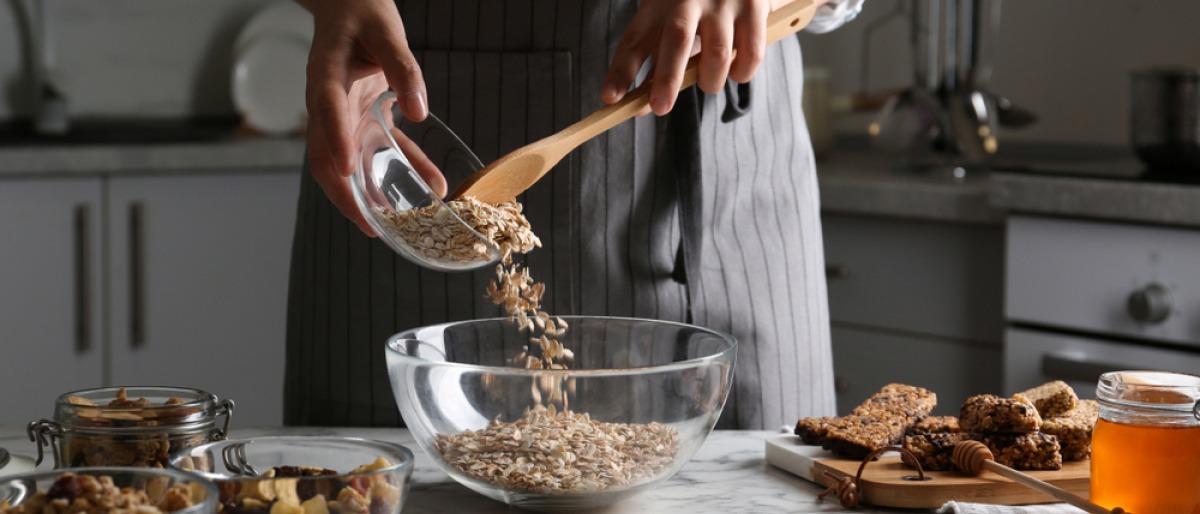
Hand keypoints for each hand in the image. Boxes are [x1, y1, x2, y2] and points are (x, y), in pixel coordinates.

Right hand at [299, 0, 444, 235]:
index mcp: (325, 76)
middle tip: (368, 225)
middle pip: (327, 156)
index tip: (347, 170)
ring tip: (394, 224)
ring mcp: (344, 115)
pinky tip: (429, 183)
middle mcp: (328, 103)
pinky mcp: (363, 119)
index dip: (336, 142)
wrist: (350, 6)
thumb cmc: (362, 13)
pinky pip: (382, 149)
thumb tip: (419, 110)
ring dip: (372, 192)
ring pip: (353, 163)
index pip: (326, 112)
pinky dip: (403, 167)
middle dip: (345, 193)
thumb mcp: (386, 31)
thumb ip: (403, 67)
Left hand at [600, 0, 780, 114]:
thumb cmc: (699, 9)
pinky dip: (743, 73)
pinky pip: (750, 53)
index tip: (610, 99)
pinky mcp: (754, 4)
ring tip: (710, 84)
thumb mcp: (670, 26)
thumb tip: (643, 108)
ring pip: (717, 54)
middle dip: (667, 79)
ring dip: (711, 81)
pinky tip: (738, 72)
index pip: (635, 40)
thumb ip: (658, 64)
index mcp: (659, 5)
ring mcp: (724, 0)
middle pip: (677, 39)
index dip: (621, 72)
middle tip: (660, 108)